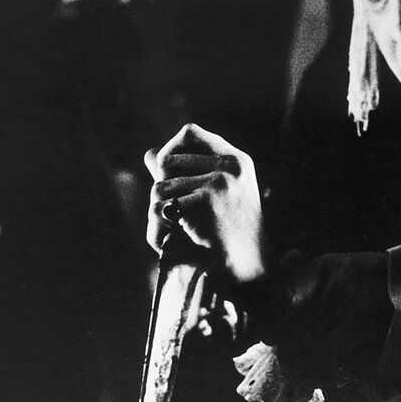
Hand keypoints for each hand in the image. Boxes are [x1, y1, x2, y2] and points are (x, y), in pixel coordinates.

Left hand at [145, 124, 266, 283]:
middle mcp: (231, 165)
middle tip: (172, 212)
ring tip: (176, 230)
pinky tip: (177, 237)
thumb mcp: (217, 196)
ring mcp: (220, 181)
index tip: (162, 168)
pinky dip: (161, 226)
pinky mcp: (208, 200)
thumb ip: (187, 173)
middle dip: (162, 188)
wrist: (251, 268)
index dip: (170, 148)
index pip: (190, 133)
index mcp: (237, 160)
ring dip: (160, 211)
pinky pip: (162, 206)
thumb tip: (150, 154)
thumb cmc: (231, 235)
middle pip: (167, 162)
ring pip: (160, 187)